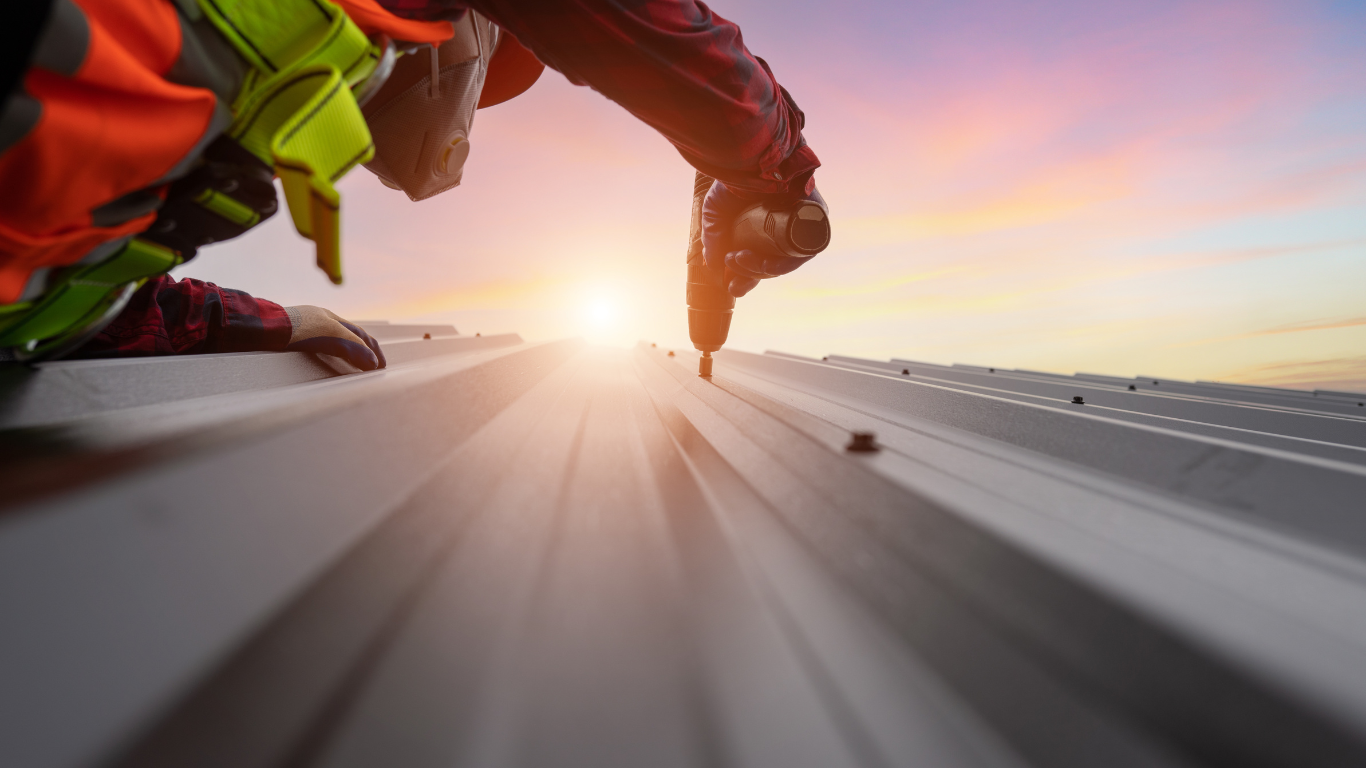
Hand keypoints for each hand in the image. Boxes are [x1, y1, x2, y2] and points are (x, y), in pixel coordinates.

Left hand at [284, 306, 386, 370]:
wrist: (264, 330)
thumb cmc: (298, 329)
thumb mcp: (332, 336)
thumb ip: (354, 348)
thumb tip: (373, 363)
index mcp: (331, 317)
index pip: (359, 334)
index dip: (373, 350)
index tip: (381, 366)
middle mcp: (318, 321)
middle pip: (347, 336)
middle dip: (363, 351)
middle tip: (373, 367)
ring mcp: (303, 330)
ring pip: (332, 343)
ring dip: (346, 354)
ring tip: (353, 367)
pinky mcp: (291, 342)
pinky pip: (316, 350)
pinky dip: (328, 357)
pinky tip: (324, 364)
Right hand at [700, 180, 828, 296]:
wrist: (752, 151)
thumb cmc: (735, 175)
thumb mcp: (715, 211)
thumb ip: (713, 238)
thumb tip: (714, 266)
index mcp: (765, 229)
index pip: (760, 261)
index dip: (746, 278)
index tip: (732, 286)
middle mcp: (785, 228)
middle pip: (774, 265)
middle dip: (751, 275)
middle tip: (731, 269)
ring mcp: (802, 224)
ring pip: (787, 262)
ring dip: (763, 270)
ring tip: (738, 258)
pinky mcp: (816, 218)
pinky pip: (805, 251)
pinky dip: (784, 262)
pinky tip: (765, 263)